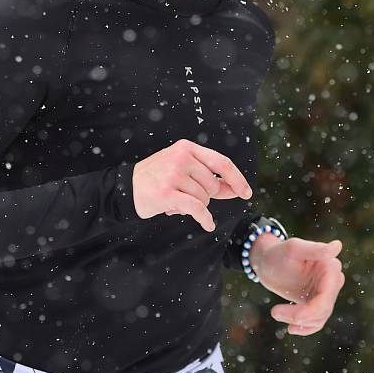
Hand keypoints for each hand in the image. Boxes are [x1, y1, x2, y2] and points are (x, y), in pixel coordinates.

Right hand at [132, 138, 252, 231]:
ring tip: (178, 202)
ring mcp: (173, 174)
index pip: (221, 162)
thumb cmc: (158, 179)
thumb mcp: (183, 170)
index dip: (237, 178)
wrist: (127, 187)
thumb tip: (236, 189)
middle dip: (206, 197)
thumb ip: (209, 178)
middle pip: (212, 185)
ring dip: (196, 206)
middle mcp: (181, 158)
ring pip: (204, 199)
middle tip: (187, 196)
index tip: (246, 192)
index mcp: (186, 148)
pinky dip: (205, 219)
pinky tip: (207, 224)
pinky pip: (197, 209)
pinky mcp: (167, 193)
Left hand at [252, 236, 344, 335]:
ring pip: (319, 317)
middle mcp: (332, 280)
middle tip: (275, 312)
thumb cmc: (278, 253)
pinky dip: (305, 327)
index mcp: (330, 267)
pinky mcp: (318, 302)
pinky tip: (290, 328)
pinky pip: (317, 320)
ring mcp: (326, 292)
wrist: (268, 262)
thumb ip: (314, 249)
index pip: (326, 297)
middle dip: (300, 316)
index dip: (310, 311)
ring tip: (276, 313)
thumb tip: (337, 246)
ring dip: (298, 321)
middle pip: (323, 309)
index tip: (291, 316)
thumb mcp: (292, 249)